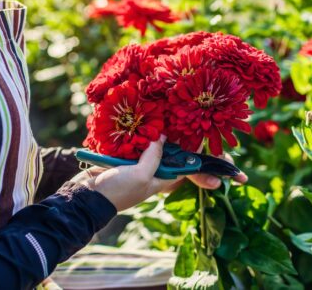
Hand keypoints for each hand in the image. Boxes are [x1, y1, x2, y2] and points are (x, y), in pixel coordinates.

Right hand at [76, 136, 247, 210]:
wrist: (87, 196)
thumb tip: (163, 136)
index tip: (225, 151)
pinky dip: (147, 132)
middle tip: (201, 119)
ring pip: (160, 144)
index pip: (192, 167)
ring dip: (165, 132)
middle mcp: (158, 170)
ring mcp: (143, 162)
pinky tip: (151, 119)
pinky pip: (143, 142)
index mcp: (166, 178)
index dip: (208, 160)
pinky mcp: (129, 156)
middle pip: (178, 152)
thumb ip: (156, 156)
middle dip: (190, 139)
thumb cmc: (117, 190)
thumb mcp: (142, 175)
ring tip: (178, 114)